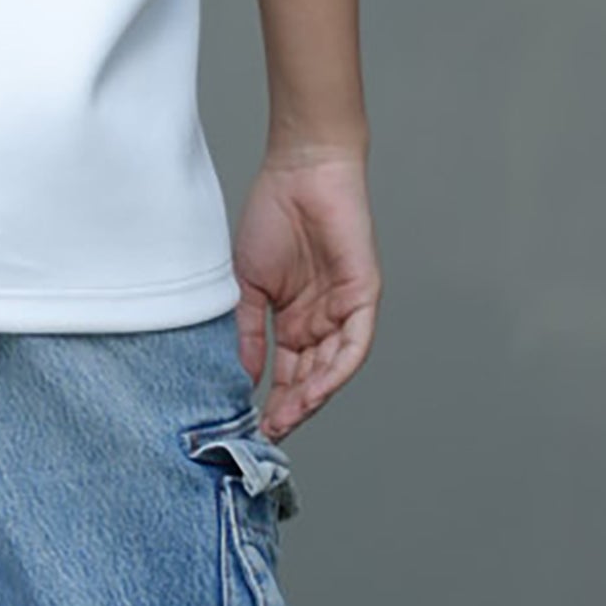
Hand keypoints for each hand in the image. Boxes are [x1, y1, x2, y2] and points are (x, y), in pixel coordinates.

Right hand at [232, 144, 380, 434]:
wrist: (299, 172)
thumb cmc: (271, 217)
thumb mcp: (247, 285)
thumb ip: (246, 331)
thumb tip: (242, 376)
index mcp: (294, 319)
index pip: (288, 372)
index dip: (273, 401)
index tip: (253, 426)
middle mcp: (322, 321)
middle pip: (311, 377)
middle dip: (292, 408)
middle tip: (270, 432)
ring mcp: (344, 310)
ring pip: (333, 367)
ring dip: (312, 396)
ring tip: (288, 418)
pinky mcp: (363, 296)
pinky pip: (354, 344)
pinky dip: (335, 370)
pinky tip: (315, 390)